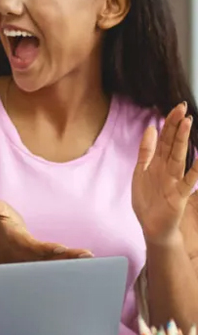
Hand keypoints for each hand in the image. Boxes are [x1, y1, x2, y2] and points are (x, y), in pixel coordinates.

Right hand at [0, 196, 92, 263]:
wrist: (3, 251)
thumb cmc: (6, 230)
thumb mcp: (0, 216)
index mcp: (23, 245)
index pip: (37, 248)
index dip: (48, 248)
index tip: (61, 247)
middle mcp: (34, 257)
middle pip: (53, 259)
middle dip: (70, 259)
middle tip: (87, 255)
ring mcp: (42, 263)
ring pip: (60, 265)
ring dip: (76, 263)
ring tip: (92, 258)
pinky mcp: (49, 266)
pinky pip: (63, 266)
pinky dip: (76, 266)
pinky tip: (91, 263)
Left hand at [132, 103, 197, 245]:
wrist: (153, 227)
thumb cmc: (149, 200)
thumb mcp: (142, 171)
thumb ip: (147, 150)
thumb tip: (151, 127)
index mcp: (157, 163)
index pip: (164, 139)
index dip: (169, 124)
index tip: (176, 108)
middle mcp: (167, 169)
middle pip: (172, 144)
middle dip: (176, 126)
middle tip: (182, 107)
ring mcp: (174, 181)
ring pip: (178, 157)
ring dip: (182, 140)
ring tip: (187, 123)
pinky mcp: (178, 195)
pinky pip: (188, 181)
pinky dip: (195, 170)